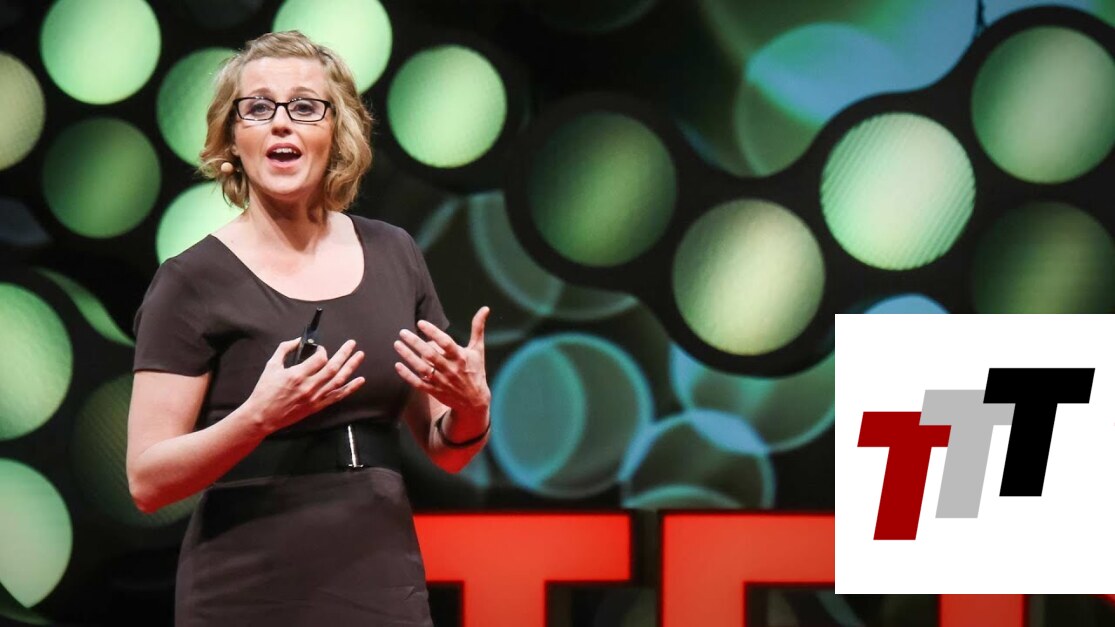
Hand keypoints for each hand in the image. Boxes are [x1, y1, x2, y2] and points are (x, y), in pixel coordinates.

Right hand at [247, 338, 365, 433]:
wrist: (263, 416)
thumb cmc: (265, 391)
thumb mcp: (271, 366)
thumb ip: (284, 349)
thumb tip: (297, 340)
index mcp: (297, 375)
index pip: (319, 359)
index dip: (322, 351)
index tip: (320, 349)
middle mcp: (309, 386)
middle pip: (333, 368)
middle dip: (344, 353)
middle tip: (352, 344)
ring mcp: (315, 398)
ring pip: (339, 380)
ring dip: (351, 367)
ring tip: (360, 356)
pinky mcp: (317, 406)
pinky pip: (337, 396)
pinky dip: (350, 388)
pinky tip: (360, 380)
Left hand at [394, 307, 490, 413]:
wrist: (475, 401)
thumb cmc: (476, 370)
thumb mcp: (478, 349)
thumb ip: (478, 328)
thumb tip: (485, 308)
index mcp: (461, 357)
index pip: (446, 343)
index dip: (433, 332)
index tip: (420, 323)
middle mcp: (451, 369)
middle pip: (430, 355)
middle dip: (415, 342)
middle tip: (402, 332)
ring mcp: (442, 381)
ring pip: (421, 369)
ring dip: (408, 356)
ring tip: (397, 344)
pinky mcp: (435, 391)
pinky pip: (418, 383)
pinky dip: (407, 375)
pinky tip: (397, 365)